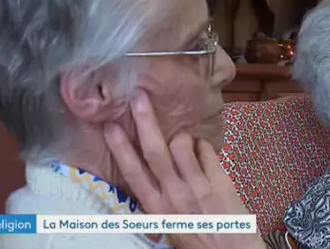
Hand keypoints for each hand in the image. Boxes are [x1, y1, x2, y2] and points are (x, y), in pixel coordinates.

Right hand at [103, 90, 264, 248]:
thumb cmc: (197, 239)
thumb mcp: (168, 226)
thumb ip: (157, 200)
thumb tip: (146, 174)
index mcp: (157, 207)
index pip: (133, 173)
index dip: (120, 147)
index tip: (109, 126)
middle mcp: (175, 194)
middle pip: (155, 151)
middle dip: (145, 122)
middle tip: (138, 96)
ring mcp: (198, 186)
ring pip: (182, 144)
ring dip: (180, 136)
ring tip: (183, 141)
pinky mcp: (220, 180)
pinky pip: (206, 149)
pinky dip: (202, 145)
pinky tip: (203, 152)